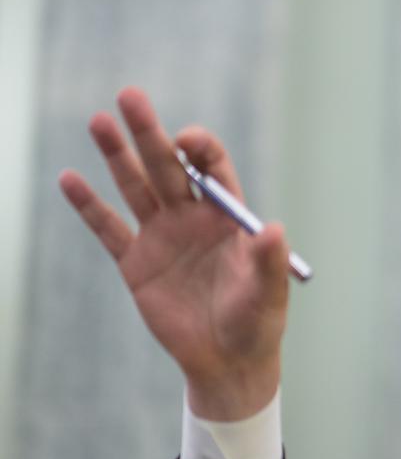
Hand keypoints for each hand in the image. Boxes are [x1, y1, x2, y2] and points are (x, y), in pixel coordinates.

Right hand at [60, 87, 288, 420]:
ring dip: (117, 156)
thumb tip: (274, 229)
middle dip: (149, 133)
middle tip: (130, 96)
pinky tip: (69, 179)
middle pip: (168, 166)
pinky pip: (109, 229)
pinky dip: (89, 206)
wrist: (227, 362)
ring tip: (99, 120)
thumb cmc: (257, 325)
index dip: (199, 148)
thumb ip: (268, 261)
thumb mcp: (268, 294)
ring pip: (136, 187)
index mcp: (228, 217)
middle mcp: (193, 218)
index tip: (185, 140)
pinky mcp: (137, 264)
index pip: (212, 168)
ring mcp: (162, 238)